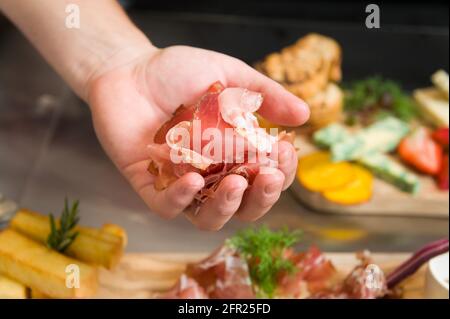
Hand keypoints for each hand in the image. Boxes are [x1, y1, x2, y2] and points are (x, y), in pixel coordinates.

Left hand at [88, 45, 308, 229]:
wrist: (128, 68)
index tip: (286, 151)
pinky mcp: (150, 186)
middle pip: (244, 205)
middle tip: (267, 176)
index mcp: (235, 154)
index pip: (266, 175)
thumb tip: (305, 114)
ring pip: (209, 217)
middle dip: (262, 197)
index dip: (281, 171)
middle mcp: (212, 175)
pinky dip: (181, 200)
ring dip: (227, 206)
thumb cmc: (178, 71)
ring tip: (236, 183)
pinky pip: (168, 207)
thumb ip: (265, 93)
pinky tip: (192, 181)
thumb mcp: (229, 75)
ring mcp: (181, 184)